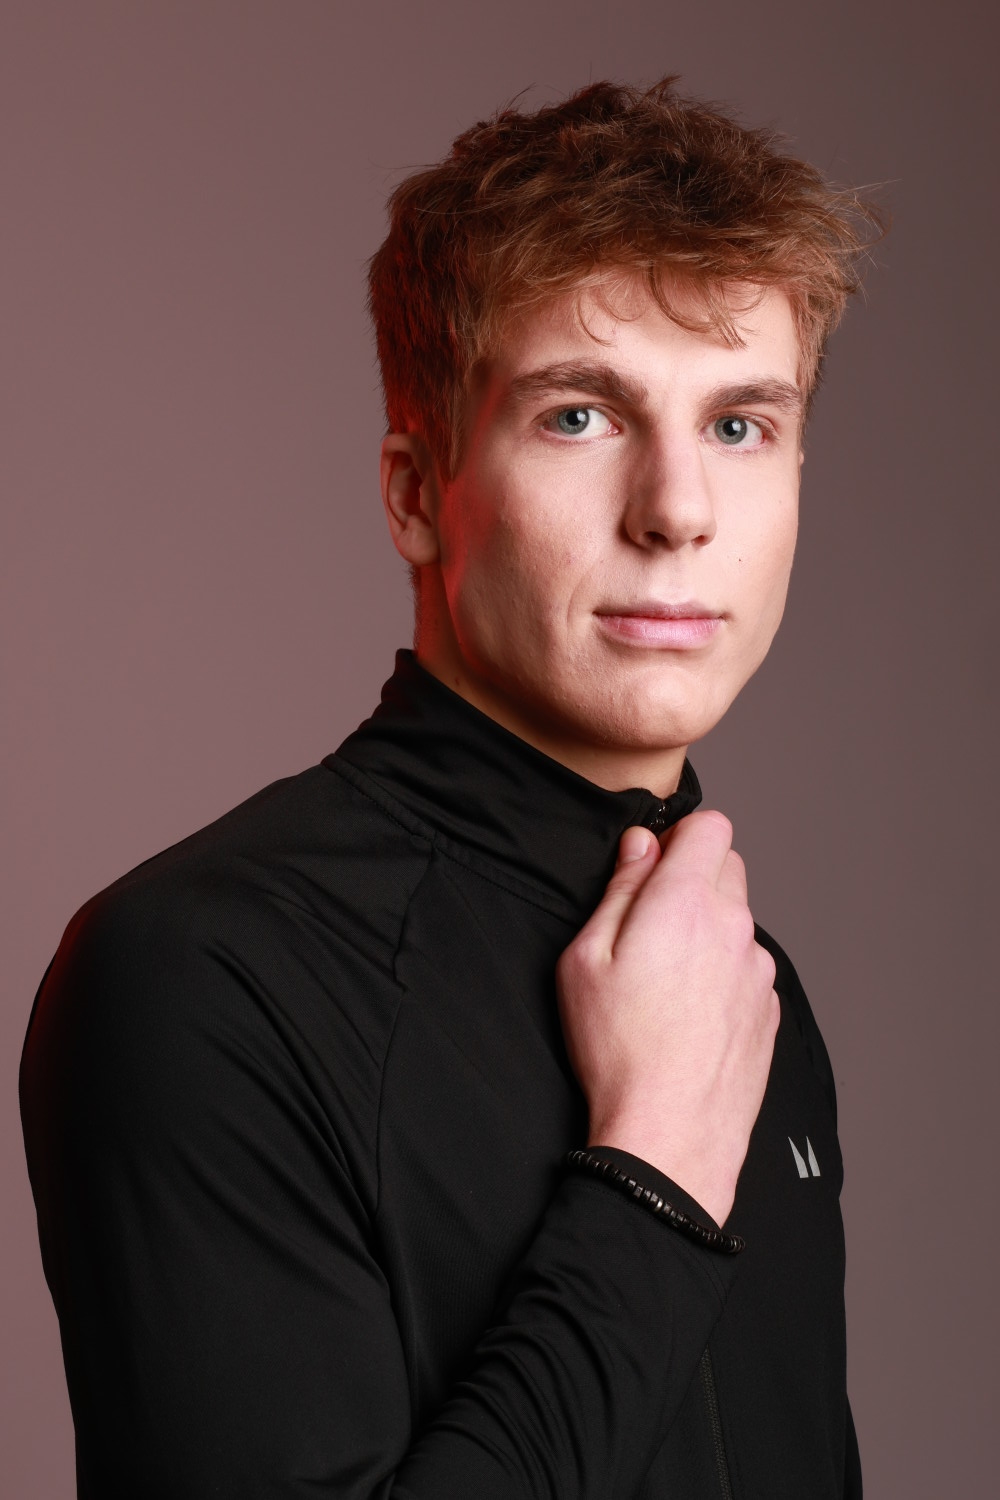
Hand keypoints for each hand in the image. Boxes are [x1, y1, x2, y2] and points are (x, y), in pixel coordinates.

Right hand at [556, 811, 777, 1225]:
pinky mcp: (769, 1011)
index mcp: (687, 903)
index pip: (710, 826)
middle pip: (729, 866)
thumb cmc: (618, 1050)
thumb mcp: (586, 959)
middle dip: (693, 877)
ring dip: (708, 930)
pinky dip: (722, 974)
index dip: (679, 835)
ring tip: (665, 981)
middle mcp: (734, 928)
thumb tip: (640, 846)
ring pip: (738, 921)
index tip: (653, 864)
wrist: (668, 1136)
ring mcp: (758, 972)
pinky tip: (688, 1014)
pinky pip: (747, 968)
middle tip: (650, 922)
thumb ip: (620, 890)